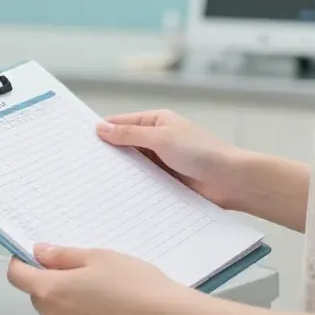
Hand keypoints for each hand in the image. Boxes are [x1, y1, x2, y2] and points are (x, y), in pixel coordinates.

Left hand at [6, 244, 191, 314]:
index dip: (22, 263)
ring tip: (100, 296)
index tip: (33, 257)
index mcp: (52, 291)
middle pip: (38, 296)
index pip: (17, 276)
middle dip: (52, 283)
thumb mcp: (98, 257)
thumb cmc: (135, 285)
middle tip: (82, 274)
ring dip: (67, 305)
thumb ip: (62, 256)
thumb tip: (38, 253)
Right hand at [97, 109, 242, 209]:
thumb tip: (101, 127)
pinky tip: (119, 193)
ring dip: (122, 171)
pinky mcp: (167, 181)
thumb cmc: (202, 152)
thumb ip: (130, 134)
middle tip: (84, 165)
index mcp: (157, 121)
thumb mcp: (161, 138)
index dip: (102, 130)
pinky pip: (144, 181)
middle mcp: (158, 139)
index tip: (82, 142)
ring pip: (134, 165)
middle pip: (125, 144)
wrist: (232, 181)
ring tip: (96, 181)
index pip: (121, 122)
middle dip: (108, 153)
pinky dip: (134, 185)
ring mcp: (162, 161)